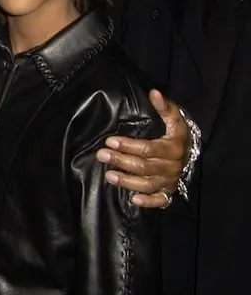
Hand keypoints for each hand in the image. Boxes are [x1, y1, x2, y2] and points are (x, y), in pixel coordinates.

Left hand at [97, 89, 186, 207]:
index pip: (148, 148)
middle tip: (102, 155)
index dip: (128, 145)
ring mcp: (170, 180)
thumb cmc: (177, 135)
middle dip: (121, 161)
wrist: (192, 154)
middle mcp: (172, 166)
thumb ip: (164, 107)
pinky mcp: (169, 192)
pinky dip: (148, 201)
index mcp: (173, 148)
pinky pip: (160, 200)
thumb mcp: (174, 119)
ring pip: (148, 184)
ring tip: (108, 176)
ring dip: (127, 181)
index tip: (109, 141)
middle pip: (144, 166)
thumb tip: (154, 93)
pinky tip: (133, 200)